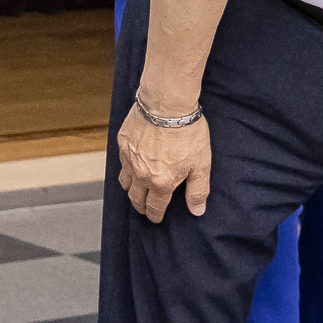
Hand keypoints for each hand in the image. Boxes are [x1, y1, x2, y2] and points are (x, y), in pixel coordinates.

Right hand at [117, 100, 211, 221]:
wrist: (167, 104)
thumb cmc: (186, 132)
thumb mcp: (201, 164)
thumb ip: (197, 190)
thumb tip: (197, 210)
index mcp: (160, 183)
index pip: (154, 208)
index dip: (155, 216)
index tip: (156, 218)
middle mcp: (141, 174)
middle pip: (135, 199)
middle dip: (141, 206)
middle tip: (145, 208)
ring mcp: (129, 158)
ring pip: (125, 182)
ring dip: (131, 189)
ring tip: (136, 189)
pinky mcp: (122, 142)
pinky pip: (121, 162)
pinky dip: (126, 167)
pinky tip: (133, 163)